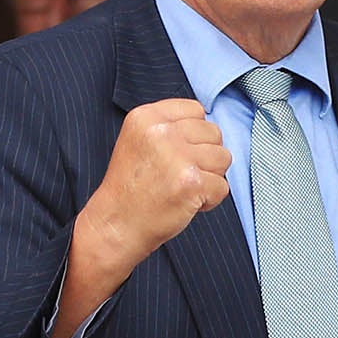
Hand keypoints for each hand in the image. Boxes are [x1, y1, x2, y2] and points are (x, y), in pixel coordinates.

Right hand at [53, 100, 231, 337]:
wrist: (114, 227)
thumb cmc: (128, 189)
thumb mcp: (137, 142)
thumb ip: (168, 127)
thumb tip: (208, 128)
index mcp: (146, 117)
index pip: (196, 110)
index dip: (194, 136)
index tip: (177, 155)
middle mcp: (161, 132)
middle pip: (214, 133)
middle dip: (204, 157)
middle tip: (178, 176)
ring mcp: (178, 157)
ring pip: (223, 158)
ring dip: (209, 177)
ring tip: (183, 189)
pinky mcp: (191, 182)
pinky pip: (222, 186)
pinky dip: (209, 200)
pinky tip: (186, 204)